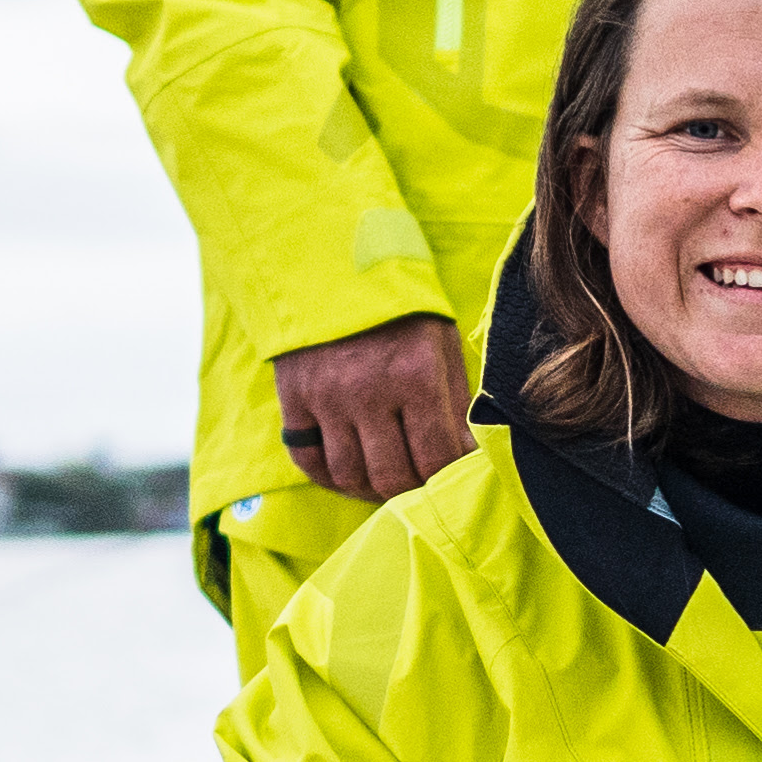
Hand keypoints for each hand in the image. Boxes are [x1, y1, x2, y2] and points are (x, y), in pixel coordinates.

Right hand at [275, 314, 470, 503]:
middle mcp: (368, 392)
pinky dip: (329, 477)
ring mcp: (326, 399)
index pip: (436, 458)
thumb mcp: (441, 345)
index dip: (448, 478)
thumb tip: (466, 456)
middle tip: (420, 487)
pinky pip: (307, 459)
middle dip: (412, 491)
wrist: (334, 269)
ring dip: (371, 490)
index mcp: (416, 376)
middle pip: (392, 477)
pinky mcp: (294, 399)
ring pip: (349, 475)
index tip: (452, 477)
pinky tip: (348, 475)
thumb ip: (455, 403)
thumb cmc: (401, 311)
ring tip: (386, 483)